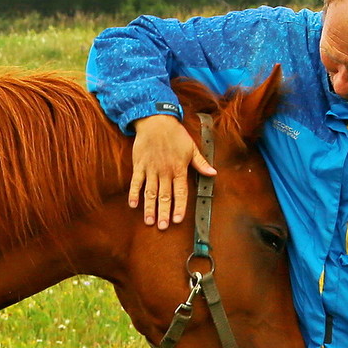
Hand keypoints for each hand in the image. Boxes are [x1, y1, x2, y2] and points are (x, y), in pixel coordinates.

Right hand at [130, 114, 216, 228]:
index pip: (180, 192)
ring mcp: (151, 169)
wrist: (156, 121)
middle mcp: (165, 172)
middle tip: (162, 227)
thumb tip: (214, 173)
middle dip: (163, 212)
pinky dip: (134, 193)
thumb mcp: (192, 148)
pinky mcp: (140, 165)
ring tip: (149, 221)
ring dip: (149, 207)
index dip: (179, 207)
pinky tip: (133, 205)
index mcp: (179, 169)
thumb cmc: (175, 134)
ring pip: (150, 192)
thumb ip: (201, 163)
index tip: (177, 220)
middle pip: (164, 196)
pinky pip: (136, 182)